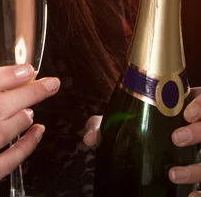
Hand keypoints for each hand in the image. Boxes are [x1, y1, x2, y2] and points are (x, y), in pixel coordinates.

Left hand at [82, 89, 200, 193]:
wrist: (142, 154)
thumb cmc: (135, 129)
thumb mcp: (119, 124)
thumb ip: (103, 126)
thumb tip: (89, 138)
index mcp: (184, 107)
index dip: (200, 105)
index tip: (186, 113)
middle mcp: (198, 127)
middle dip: (198, 133)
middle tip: (176, 137)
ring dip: (196, 168)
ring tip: (173, 174)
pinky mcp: (200, 172)